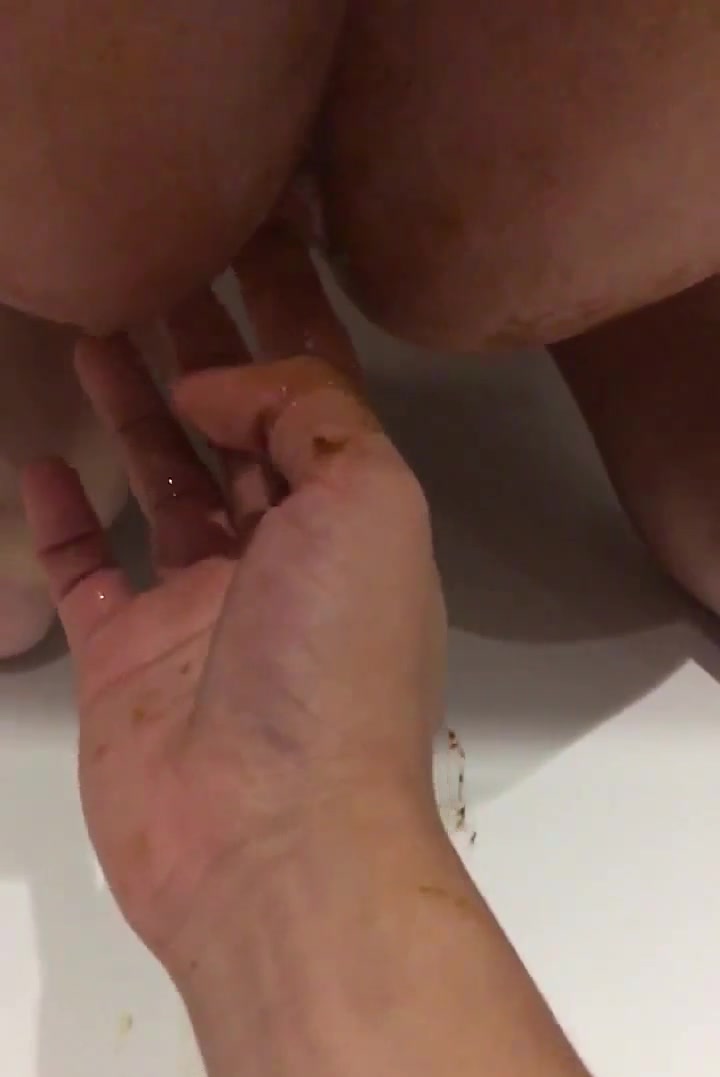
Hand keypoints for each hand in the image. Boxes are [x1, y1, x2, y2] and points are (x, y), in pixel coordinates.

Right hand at [22, 233, 445, 971]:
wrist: (269, 835)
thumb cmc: (333, 661)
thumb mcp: (369, 504)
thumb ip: (309, 416)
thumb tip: (220, 389)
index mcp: (351, 521)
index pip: (318, 396)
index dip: (284, 317)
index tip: (245, 241)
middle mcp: (281, 559)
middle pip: (234, 430)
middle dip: (201, 347)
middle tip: (150, 261)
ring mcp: (198, 610)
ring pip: (160, 484)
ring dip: (131, 408)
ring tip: (89, 325)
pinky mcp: (125, 657)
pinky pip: (88, 569)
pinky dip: (64, 513)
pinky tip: (38, 457)